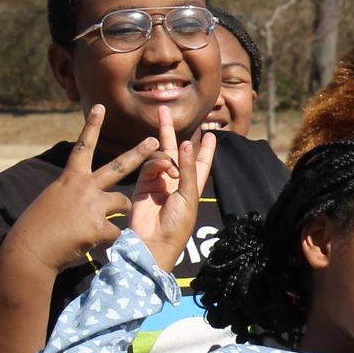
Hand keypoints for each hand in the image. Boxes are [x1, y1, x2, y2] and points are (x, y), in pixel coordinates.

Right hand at [0, 104, 158, 273]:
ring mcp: (92, 206)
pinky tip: (91, 244)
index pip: (83, 146)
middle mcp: (83, 187)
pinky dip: (109, 240)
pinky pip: (116, 233)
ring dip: (120, 212)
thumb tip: (80, 194)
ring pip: (123, 202)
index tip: (100, 107)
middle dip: (139, 153)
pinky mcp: (98, 227)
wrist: (30, 249)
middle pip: (118, 166)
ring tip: (98, 224)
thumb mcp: (52, 200)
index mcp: (70, 178)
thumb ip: (71, 193)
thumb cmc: (37, 227)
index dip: (92, 126)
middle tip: (154, 141)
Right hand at [128, 102, 217, 271]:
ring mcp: (158, 181)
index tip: (210, 134)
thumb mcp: (188, 195)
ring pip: (161, 156)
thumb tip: (185, 143)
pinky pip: (149, 165)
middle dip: (169, 130)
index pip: (201, 162)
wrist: (153, 241)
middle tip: (163, 111)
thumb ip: (187, 169)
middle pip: (175, 150)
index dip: (206, 148)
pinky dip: (156, 163)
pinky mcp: (143, 184)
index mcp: (192, 185)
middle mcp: (175, 181)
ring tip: (169, 168)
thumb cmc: (177, 223)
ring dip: (166, 156)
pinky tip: (162, 169)